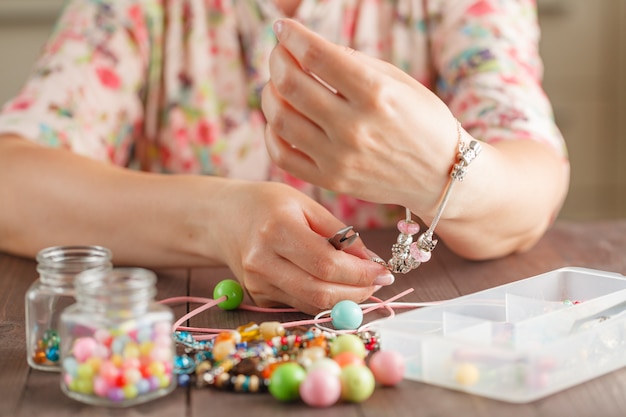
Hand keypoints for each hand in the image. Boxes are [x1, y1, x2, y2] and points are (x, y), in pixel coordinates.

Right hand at [212, 180, 393, 314]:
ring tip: (363, 283)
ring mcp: (258, 283)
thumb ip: (340, 234)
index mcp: (276, 229)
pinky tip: (337, 285)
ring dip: (345, 299)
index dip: (360, 273)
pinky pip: (302, 304)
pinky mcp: (259, 297)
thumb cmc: (269, 204)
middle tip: (378, 282)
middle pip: (320, 292)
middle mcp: (263, 260)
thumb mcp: (306, 205)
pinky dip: (325, 299)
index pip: (326, 264)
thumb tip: (372, 262)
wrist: (224, 219)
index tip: (384, 271)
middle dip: (357, 292)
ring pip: (313, 304)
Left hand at [262, 19, 459, 214]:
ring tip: (277, 84)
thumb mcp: (398, 81)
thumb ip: (352, 62)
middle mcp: (354, 127)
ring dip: (270, 93)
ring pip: (280, 119)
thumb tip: (308, 48)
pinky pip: (282, 156)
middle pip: (291, 84)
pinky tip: (279, 118)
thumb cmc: (423, 120)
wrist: (442, 175)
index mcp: (376, 94)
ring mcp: (340, 158)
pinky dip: (272, 132)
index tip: (283, 28)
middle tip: (280, 53)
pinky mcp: (332, 181)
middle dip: (277, 59)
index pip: (316, 55)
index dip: (292, 35)